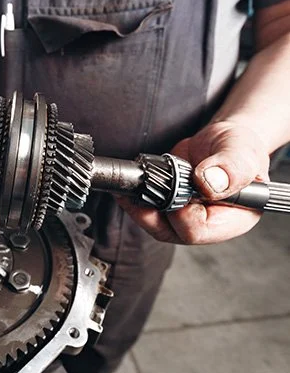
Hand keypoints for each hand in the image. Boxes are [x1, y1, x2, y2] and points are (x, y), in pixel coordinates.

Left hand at [118, 121, 269, 243]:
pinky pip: (148, 210)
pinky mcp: (169, 207)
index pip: (198, 230)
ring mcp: (185, 216)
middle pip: (170, 231)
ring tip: (130, 184)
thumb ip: (231, 167)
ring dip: (139, 204)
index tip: (172, 190)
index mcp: (233, 219)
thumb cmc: (242, 148)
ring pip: (154, 222)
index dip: (180, 214)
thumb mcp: (242, 151)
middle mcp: (207, 223)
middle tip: (139, 186)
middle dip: (150, 210)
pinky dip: (136, 197)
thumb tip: (209, 182)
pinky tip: (130, 184)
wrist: (224, 141)